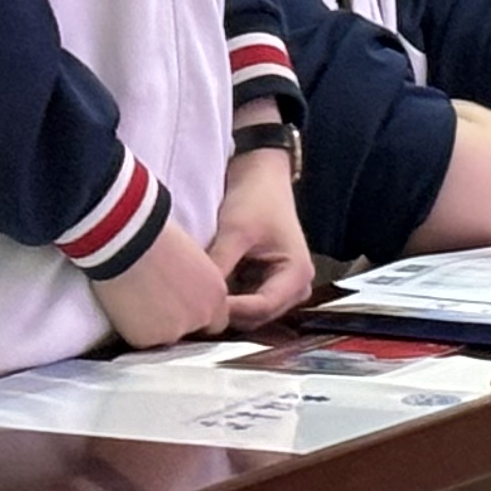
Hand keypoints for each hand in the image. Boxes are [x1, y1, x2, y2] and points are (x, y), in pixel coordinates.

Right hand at [90, 216, 231, 351]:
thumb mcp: (190, 256)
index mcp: (216, 294)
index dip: (194, 312)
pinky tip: (126, 303)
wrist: (127, 239)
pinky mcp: (147, 339)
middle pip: (190, 330)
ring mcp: (174, 330)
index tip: (178, 302)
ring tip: (137, 296)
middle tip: (154, 298)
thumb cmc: (155, 234)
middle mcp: (201, 316)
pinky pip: (140, 339)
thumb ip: (194, 282)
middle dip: (175, 319)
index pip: (214, 320)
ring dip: (153, 324)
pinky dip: (132, 326)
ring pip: (164, 336)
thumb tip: (183, 289)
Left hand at [206, 146, 314, 327]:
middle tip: (193, 305)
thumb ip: (220, 265)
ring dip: (226, 306)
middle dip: (227, 311)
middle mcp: (295, 287)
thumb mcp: (236, 231)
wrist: (260, 174)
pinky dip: (228, 297)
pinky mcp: (267, 283)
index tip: (199, 305)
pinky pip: (245, 301)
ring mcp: (282, 287)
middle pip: (257, 316)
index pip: (262, 307)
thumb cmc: (256, 197)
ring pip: (250, 313)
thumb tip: (197, 297)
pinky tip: (206, 289)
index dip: (230, 310)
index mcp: (297, 274)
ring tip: (197, 297)